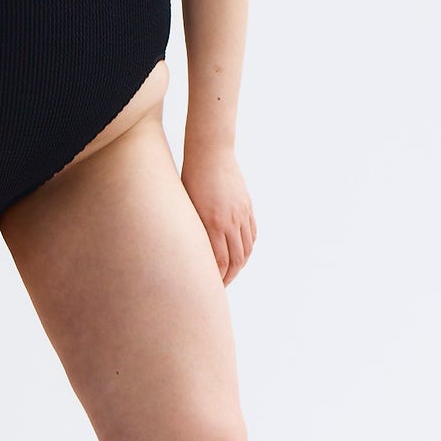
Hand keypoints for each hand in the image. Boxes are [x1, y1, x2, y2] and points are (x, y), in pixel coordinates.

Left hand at [181, 151, 255, 285]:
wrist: (210, 153)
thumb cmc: (190, 179)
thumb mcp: (187, 207)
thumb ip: (195, 231)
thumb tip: (196, 255)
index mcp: (212, 223)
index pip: (220, 263)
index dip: (217, 279)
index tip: (209, 287)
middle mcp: (230, 221)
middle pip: (236, 260)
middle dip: (229, 277)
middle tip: (219, 286)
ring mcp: (241, 214)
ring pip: (246, 249)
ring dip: (240, 265)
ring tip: (230, 273)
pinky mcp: (247, 207)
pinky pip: (252, 234)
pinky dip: (248, 248)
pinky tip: (241, 254)